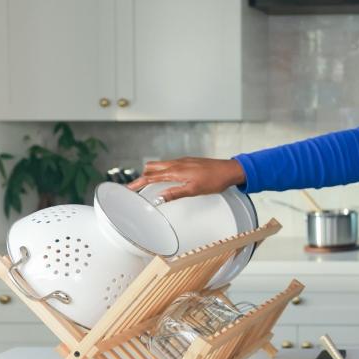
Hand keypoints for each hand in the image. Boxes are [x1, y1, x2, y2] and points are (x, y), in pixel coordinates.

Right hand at [126, 157, 245, 202]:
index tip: (129, 189)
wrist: (229, 170)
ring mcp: (183, 161)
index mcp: (176, 171)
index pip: (151, 176)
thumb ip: (175, 193)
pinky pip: (170, 164)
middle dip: (142, 176)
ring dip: (151, 172)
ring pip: (161, 165)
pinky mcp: (188, 162)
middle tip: (135, 186)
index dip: (138, 183)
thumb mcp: (194, 190)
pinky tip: (166, 177)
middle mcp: (177, 163)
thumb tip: (158, 197)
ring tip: (147, 182)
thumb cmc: (214, 180)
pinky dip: (162, 170)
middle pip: (152, 167)